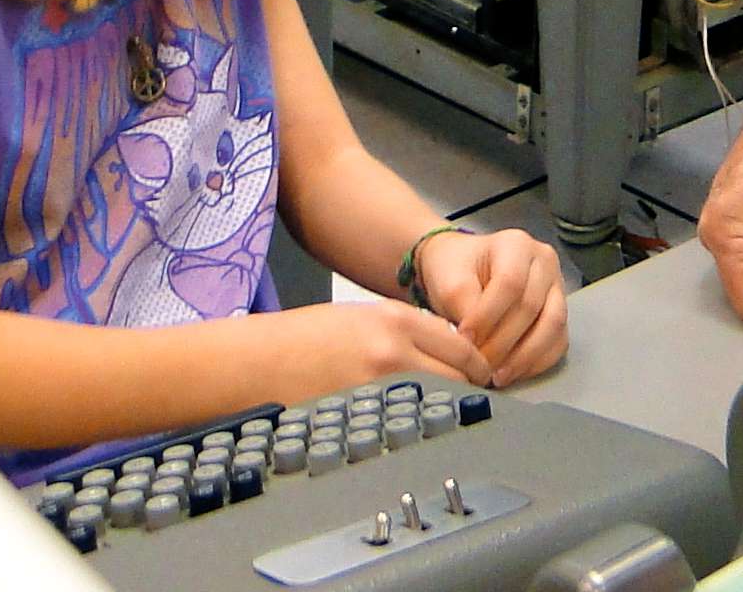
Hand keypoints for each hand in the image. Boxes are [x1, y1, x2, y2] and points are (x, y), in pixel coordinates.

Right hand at [263, 300, 493, 402]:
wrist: (260, 359)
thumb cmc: (306, 337)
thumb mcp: (363, 317)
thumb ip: (406, 332)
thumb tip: (445, 353)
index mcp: (395, 320)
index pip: (462, 346)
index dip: (478, 364)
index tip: (482, 373)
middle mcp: (393, 352)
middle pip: (458, 377)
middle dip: (467, 388)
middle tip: (468, 397)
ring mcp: (379, 388)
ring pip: (437, 403)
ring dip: (444, 408)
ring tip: (442, 414)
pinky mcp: (363, 417)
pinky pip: (406, 423)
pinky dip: (414, 424)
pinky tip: (409, 425)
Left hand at [416, 228, 566, 386]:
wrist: (462, 269)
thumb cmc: (455, 270)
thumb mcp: (449, 281)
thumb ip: (463, 307)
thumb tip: (476, 345)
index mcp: (516, 244)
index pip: (509, 283)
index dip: (488, 316)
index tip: (466, 339)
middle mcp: (544, 261)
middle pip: (532, 307)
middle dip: (503, 343)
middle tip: (479, 365)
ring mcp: (556, 287)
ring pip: (553, 326)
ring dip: (524, 357)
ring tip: (497, 376)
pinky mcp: (558, 312)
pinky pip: (558, 342)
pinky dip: (537, 362)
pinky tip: (514, 372)